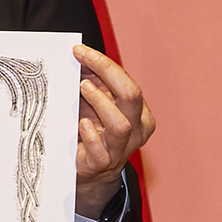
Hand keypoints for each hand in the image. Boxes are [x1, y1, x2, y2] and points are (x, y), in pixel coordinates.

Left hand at [72, 42, 152, 206]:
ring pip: (120, 124)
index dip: (105, 64)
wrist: (91, 170)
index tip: (81, 51)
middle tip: (84, 63)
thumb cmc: (93, 132)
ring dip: (100, 102)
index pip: (128, 83)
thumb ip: (93, 83)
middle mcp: (136, 130)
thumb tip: (80, 56)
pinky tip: (82, 123)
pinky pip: (100, 150)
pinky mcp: (102, 164)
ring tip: (83, 87)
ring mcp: (121, 149)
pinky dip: (91, 135)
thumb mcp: (95, 105)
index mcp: (140, 113)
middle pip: (131, 96)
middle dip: (107, 74)